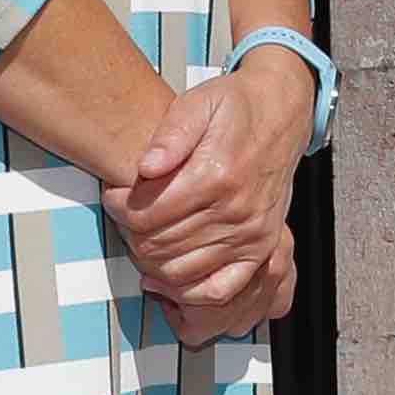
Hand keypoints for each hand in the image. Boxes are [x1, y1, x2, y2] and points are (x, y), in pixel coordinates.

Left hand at [112, 57, 311, 340]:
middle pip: (159, 244)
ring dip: (151, 260)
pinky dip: (189, 292)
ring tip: (142, 236)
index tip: (115, 194)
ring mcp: (250, 234)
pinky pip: (220, 288)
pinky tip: (167, 277)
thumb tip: (145, 166)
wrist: (280, 114)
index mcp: (215, 175)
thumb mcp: (198, 103)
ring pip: (180, 270)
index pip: (146, 213)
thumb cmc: (235, 107)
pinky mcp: (260, 248)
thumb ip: (170, 134)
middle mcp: (236, 211)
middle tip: (126, 213)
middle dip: (130, 232)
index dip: (119, 206)